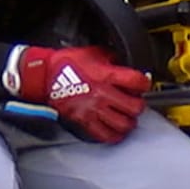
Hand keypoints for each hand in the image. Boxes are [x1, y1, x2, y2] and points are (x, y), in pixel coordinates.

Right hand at [15, 45, 150, 142]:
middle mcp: (103, 94)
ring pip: (123, 124)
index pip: (138, 82)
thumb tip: (127, 67)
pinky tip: (116, 129)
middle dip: (138, 104)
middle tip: (135, 101)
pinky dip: (115, 134)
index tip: (142, 83)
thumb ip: (113, 60)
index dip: (144, 82)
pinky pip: (106, 135)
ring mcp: (94, 110)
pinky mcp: (85, 121)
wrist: (44, 75)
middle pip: (135, 107)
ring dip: (129, 121)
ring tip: (127, 116)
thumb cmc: (67, 63)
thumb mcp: (94, 53)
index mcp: (106, 75)